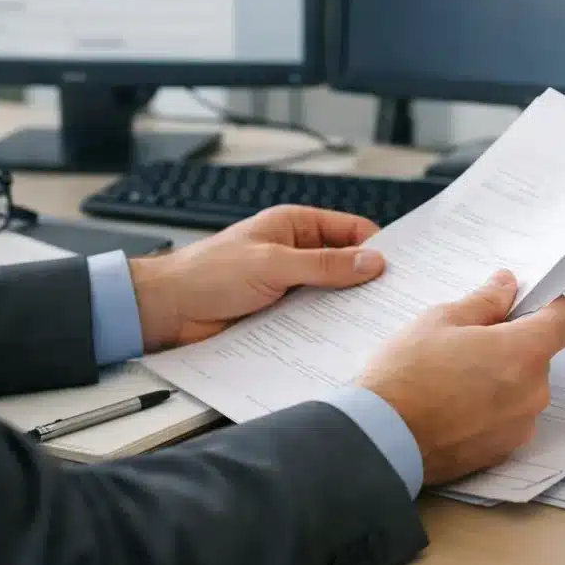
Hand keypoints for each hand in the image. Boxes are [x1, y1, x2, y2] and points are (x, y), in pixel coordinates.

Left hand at [129, 205, 384, 350]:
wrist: (165, 310)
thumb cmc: (205, 273)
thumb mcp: (272, 263)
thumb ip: (324, 264)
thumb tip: (370, 261)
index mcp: (295, 225)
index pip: (351, 230)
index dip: (375, 246)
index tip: (399, 268)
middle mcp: (295, 252)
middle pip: (345, 264)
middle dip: (364, 280)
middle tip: (390, 299)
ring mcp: (288, 284)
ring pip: (331, 294)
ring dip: (345, 307)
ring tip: (369, 323)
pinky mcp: (280, 313)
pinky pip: (313, 318)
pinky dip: (325, 327)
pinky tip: (339, 338)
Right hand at [357, 270, 564, 485]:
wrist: (379, 438)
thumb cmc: (406, 375)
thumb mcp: (441, 320)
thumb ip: (485, 301)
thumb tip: (507, 286)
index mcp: (524, 353)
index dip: (551, 307)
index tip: (527, 304)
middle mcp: (532, 392)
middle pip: (540, 356)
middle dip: (513, 344)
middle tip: (470, 340)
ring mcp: (519, 426)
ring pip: (523, 388)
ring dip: (501, 377)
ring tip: (454, 376)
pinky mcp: (502, 451)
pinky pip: (508, 417)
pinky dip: (490, 407)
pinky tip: (452, 404)